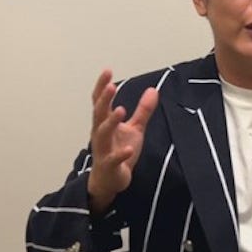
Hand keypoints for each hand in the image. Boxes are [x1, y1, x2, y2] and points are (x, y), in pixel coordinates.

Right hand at [87, 69, 157, 213]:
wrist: (110, 180)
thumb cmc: (118, 151)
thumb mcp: (134, 129)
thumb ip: (142, 110)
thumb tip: (153, 90)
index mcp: (105, 123)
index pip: (101, 102)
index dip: (102, 86)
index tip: (107, 71)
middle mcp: (100, 134)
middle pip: (98, 114)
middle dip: (104, 100)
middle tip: (111, 86)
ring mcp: (103, 150)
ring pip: (102, 134)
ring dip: (110, 122)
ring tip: (120, 110)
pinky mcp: (109, 165)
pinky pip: (113, 159)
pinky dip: (121, 153)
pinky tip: (129, 149)